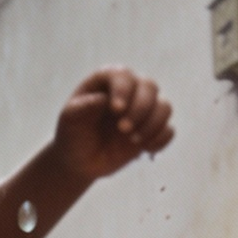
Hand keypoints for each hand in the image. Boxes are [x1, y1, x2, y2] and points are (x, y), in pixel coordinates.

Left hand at [53, 67, 172, 183]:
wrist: (79, 161)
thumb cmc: (72, 135)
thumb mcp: (69, 120)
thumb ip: (82, 107)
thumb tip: (104, 99)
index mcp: (108, 81)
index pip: (123, 76)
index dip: (123, 90)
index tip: (116, 110)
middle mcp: (130, 90)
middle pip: (150, 87)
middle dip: (140, 109)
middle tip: (122, 129)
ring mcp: (143, 110)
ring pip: (164, 107)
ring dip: (153, 124)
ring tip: (134, 141)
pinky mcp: (152, 130)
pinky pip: (168, 130)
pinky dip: (160, 139)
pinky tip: (145, 150)